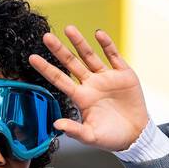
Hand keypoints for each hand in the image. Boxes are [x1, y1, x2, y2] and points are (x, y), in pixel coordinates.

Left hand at [28, 27, 149, 151]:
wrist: (136, 135)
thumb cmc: (111, 138)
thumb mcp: (91, 137)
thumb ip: (74, 130)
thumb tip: (56, 124)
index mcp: (81, 97)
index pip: (59, 79)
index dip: (46, 69)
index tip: (32, 58)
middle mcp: (91, 84)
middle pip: (72, 63)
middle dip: (59, 50)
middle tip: (46, 36)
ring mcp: (107, 77)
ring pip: (90, 56)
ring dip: (80, 42)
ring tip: (69, 29)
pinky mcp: (124, 74)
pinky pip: (113, 56)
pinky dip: (107, 45)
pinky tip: (99, 34)